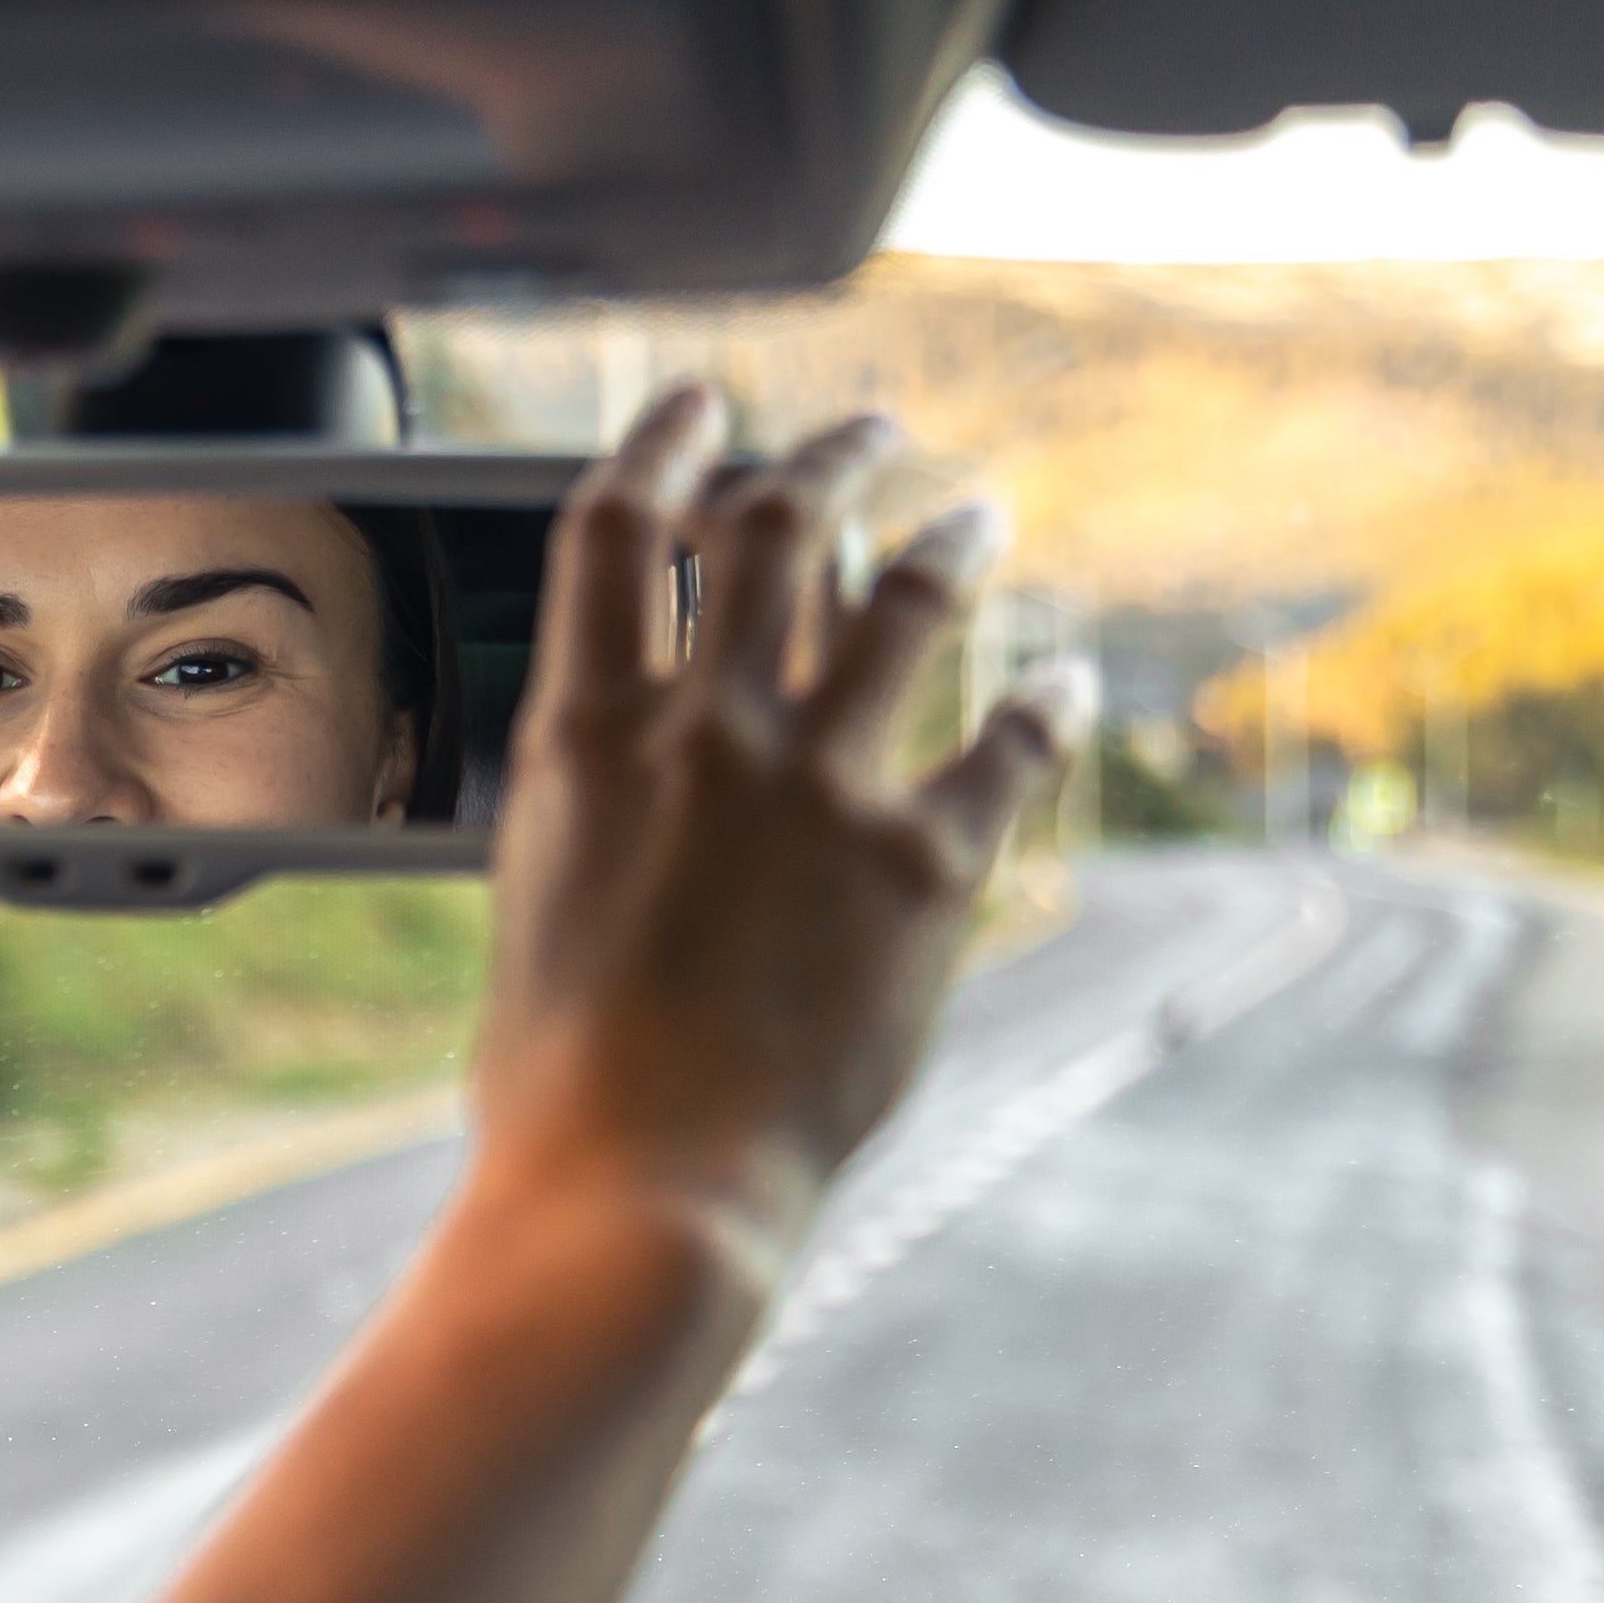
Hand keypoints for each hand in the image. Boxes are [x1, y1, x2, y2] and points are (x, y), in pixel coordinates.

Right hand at [474, 389, 1068, 1277]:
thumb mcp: (542, 907)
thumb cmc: (559, 1090)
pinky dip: (1043, 703)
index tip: (700, 409)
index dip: (664, 443)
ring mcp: (824, 789)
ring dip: (948, 537)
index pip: (617, 529)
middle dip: (826, 460)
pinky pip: (1011, 743)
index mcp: (584, 740)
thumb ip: (595, 812)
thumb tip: (636, 775)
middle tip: (862, 434)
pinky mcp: (927, 865)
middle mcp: (708, 733)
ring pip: (909, 598)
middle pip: (777, 528)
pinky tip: (1060, 685)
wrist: (641, 1193)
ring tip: (974, 513)